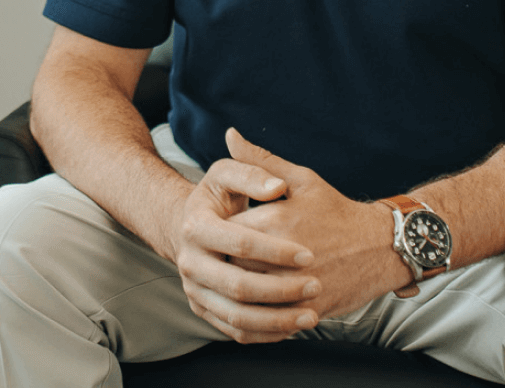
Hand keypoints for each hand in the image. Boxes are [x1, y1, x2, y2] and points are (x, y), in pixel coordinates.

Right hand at [170, 144, 322, 343]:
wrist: (190, 224)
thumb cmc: (218, 197)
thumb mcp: (228, 174)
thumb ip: (253, 171)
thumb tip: (277, 186)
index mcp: (196, 226)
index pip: (240, 243)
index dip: (276, 250)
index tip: (309, 254)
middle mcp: (190, 262)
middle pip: (238, 286)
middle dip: (280, 290)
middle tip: (315, 286)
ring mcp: (195, 290)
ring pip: (237, 316)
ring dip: (276, 320)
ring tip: (311, 315)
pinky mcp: (204, 310)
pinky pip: (235, 331)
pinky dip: (265, 334)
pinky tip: (293, 327)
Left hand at [225, 128, 406, 319]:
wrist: (380, 246)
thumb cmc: (337, 210)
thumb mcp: (302, 179)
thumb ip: (260, 160)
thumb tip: (229, 135)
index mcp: (276, 220)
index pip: (227, 231)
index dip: (220, 232)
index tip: (221, 230)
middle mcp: (283, 255)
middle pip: (232, 265)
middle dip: (225, 262)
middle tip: (223, 257)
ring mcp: (296, 286)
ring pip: (247, 297)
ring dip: (238, 290)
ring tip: (239, 278)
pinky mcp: (307, 311)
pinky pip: (269, 321)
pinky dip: (258, 316)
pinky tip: (255, 304)